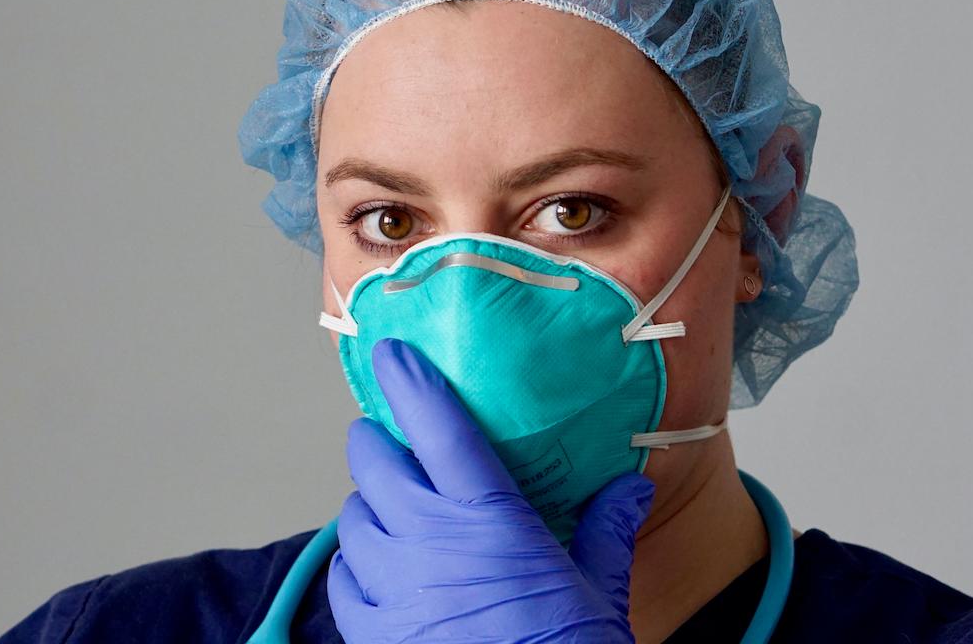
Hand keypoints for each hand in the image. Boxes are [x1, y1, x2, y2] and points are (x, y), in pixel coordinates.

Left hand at [327, 337, 654, 642]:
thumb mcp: (599, 591)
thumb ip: (606, 530)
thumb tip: (630, 488)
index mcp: (487, 515)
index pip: (434, 422)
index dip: (407, 380)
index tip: (392, 356)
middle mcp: (426, 539)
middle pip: (372, 461)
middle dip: (378, 445)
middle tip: (394, 447)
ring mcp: (390, 587)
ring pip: (352, 519)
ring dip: (369, 512)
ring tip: (395, 519)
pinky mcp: (367, 633)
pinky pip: (342, 580)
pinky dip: (356, 571)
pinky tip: (381, 577)